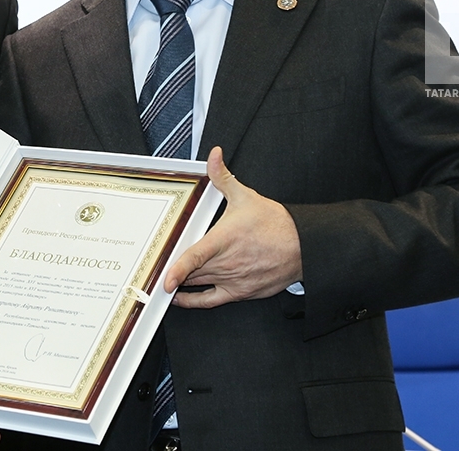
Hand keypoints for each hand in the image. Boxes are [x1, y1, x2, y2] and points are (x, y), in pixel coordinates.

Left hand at [164, 146, 302, 307]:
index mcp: (224, 239)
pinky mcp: (241, 292)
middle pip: (192, 272)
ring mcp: (234, 280)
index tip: (164, 278)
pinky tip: (182, 298)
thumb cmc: (276, 224)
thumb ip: (223, 177)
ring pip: (199, 285)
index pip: (196, 257)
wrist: (303, 246)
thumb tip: (213, 156)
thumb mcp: (245, 196)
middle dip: (174, 271)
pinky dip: (194, 301)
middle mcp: (227, 263)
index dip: (177, 270)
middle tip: (155, 269)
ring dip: (182, 283)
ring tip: (166, 279)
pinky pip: (212, 301)